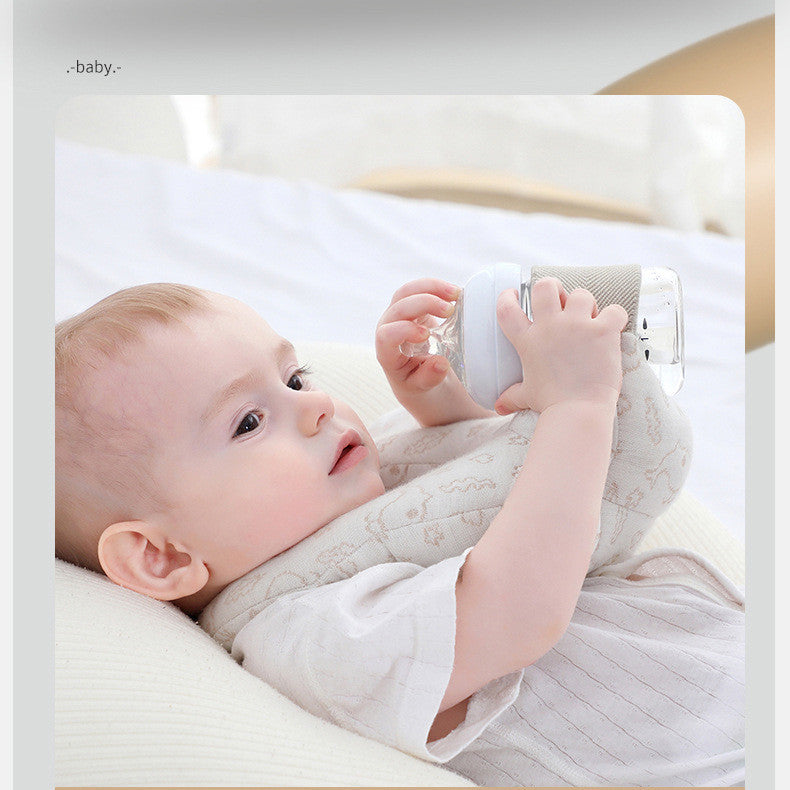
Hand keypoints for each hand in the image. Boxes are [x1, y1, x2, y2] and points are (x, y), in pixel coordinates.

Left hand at [375, 278, 460, 401]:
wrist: (422, 377)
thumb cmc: (419, 386)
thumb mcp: (423, 389)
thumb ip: (429, 378)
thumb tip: (441, 364)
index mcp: (387, 354)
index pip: (385, 335)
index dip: (404, 331)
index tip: (427, 335)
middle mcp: (388, 330)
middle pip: (398, 308)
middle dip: (423, 303)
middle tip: (450, 309)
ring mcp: (399, 316)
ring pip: (406, 292)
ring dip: (430, 288)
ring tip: (456, 293)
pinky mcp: (413, 307)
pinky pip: (419, 289)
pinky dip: (436, 288)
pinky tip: (455, 293)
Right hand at [494, 278, 627, 414]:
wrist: (578, 412)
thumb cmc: (551, 405)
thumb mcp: (527, 396)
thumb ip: (512, 396)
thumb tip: (498, 406)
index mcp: (528, 341)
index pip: (507, 308)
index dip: (508, 297)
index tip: (514, 294)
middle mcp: (550, 327)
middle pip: (545, 286)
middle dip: (554, 289)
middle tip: (561, 301)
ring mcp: (577, 326)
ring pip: (581, 294)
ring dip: (586, 305)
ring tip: (590, 320)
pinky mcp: (602, 331)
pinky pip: (613, 309)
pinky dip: (615, 317)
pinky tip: (612, 329)